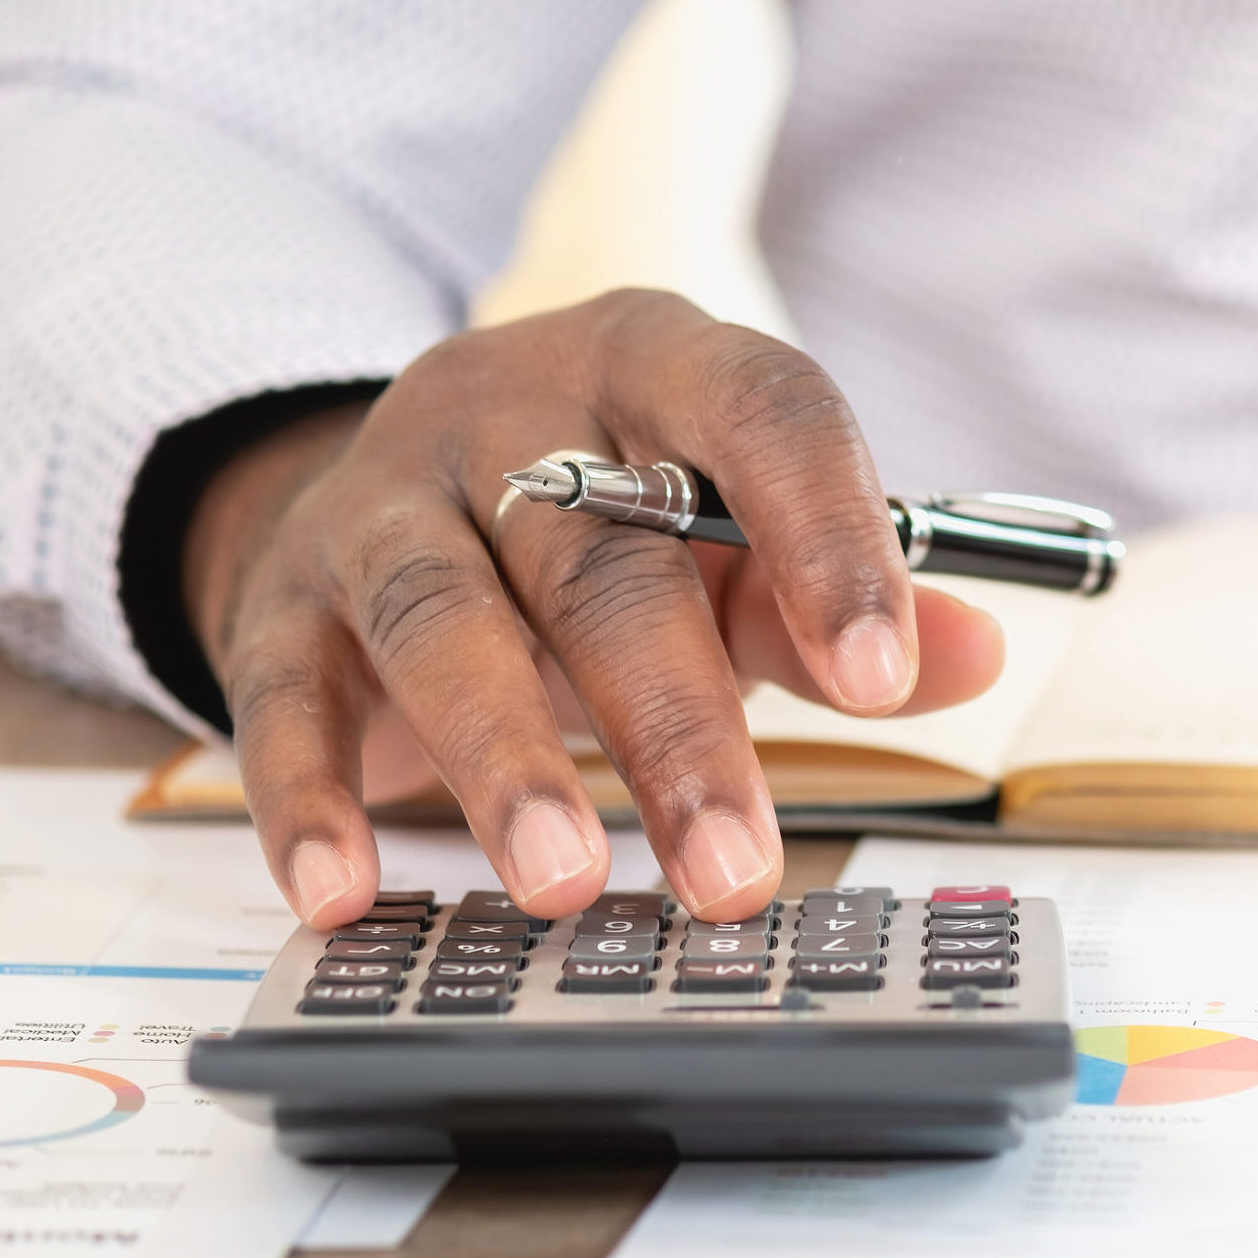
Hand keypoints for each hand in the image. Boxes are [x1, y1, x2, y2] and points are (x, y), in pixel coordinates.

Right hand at [183, 291, 1005, 926]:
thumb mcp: (725, 541)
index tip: (883, 677)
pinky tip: (347, 892)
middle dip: (677, 719)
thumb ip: (832, 601)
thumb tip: (973, 651)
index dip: (828, 536)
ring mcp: (388, 493)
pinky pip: (284, 686)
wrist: (395, 494)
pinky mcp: (290, 589)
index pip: (762, 411)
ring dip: (505, 757)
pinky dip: (311, 793)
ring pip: (446, 613)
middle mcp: (515, 409)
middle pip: (603, 552)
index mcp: (658, 364)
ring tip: (563, 881)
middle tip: (733, 869)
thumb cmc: (599, 524)